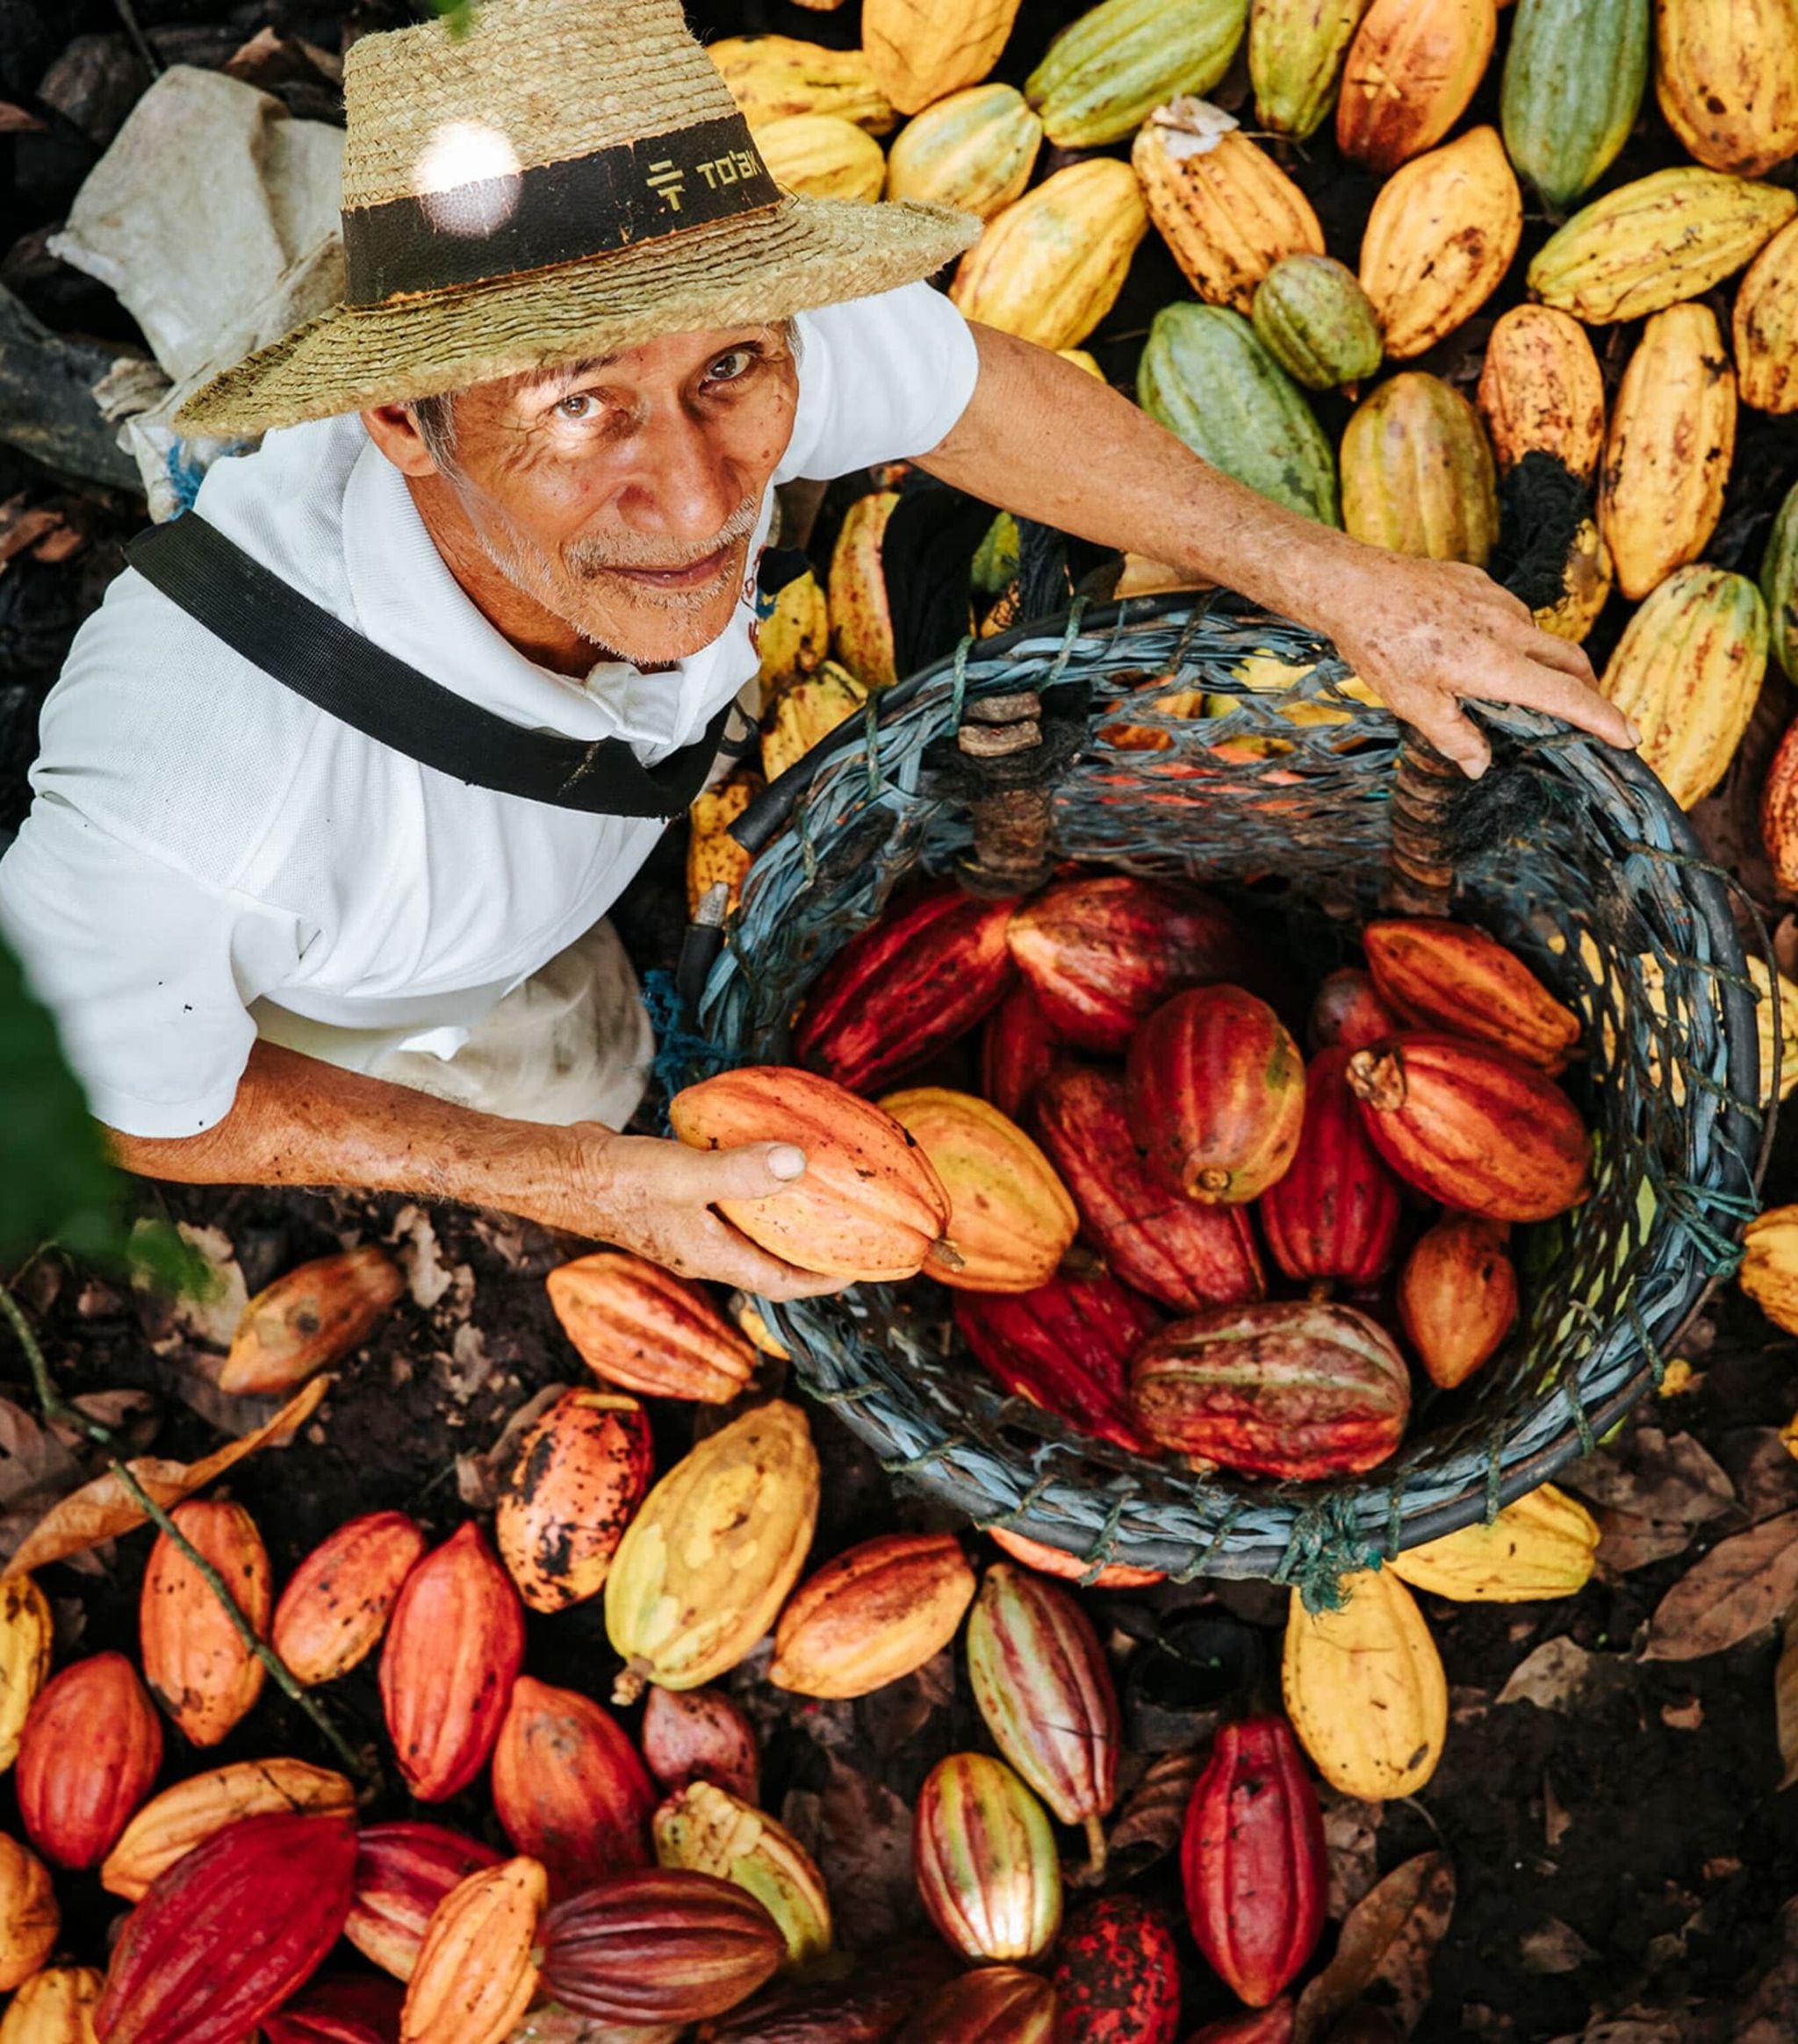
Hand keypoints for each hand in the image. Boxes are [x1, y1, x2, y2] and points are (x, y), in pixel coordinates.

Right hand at [544, 1126, 849, 1300]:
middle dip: (811, 1251)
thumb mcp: (686, 1175)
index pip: (782, 1283)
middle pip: (770, 1261)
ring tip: (817, 1192)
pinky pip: (727, 1202)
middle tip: (850, 1230)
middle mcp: (705, 1250)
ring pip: (748, 1231)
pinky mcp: (675, 1202)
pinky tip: (760, 1156)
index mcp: (714, 1258)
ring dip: (781, 1219)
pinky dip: (752, 1189)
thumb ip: (741, 1172)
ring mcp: (688, 1227)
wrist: (561, 1172)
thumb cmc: (618, 1182)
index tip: (863, 1270)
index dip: (825, 1280)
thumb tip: (799, 1163)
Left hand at [1327, 554, 1640, 778]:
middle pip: (1571, 662)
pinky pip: (1510, 614)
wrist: (1353, 584)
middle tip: (1594, 716)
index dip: (1602, 719)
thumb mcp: (1412, 703)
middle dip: (1589, 691)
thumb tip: (1479, 766)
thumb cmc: (1379, 646)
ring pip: (1539, 637)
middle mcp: (1508, 629)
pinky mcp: (1479, 583)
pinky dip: (1514, 638)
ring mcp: (1496, 601)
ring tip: (1532, 691)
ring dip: (1548, 663)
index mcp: (1496, 665)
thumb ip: (1453, 736)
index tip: (1628, 736)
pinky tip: (1484, 650)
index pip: (1566, 697)